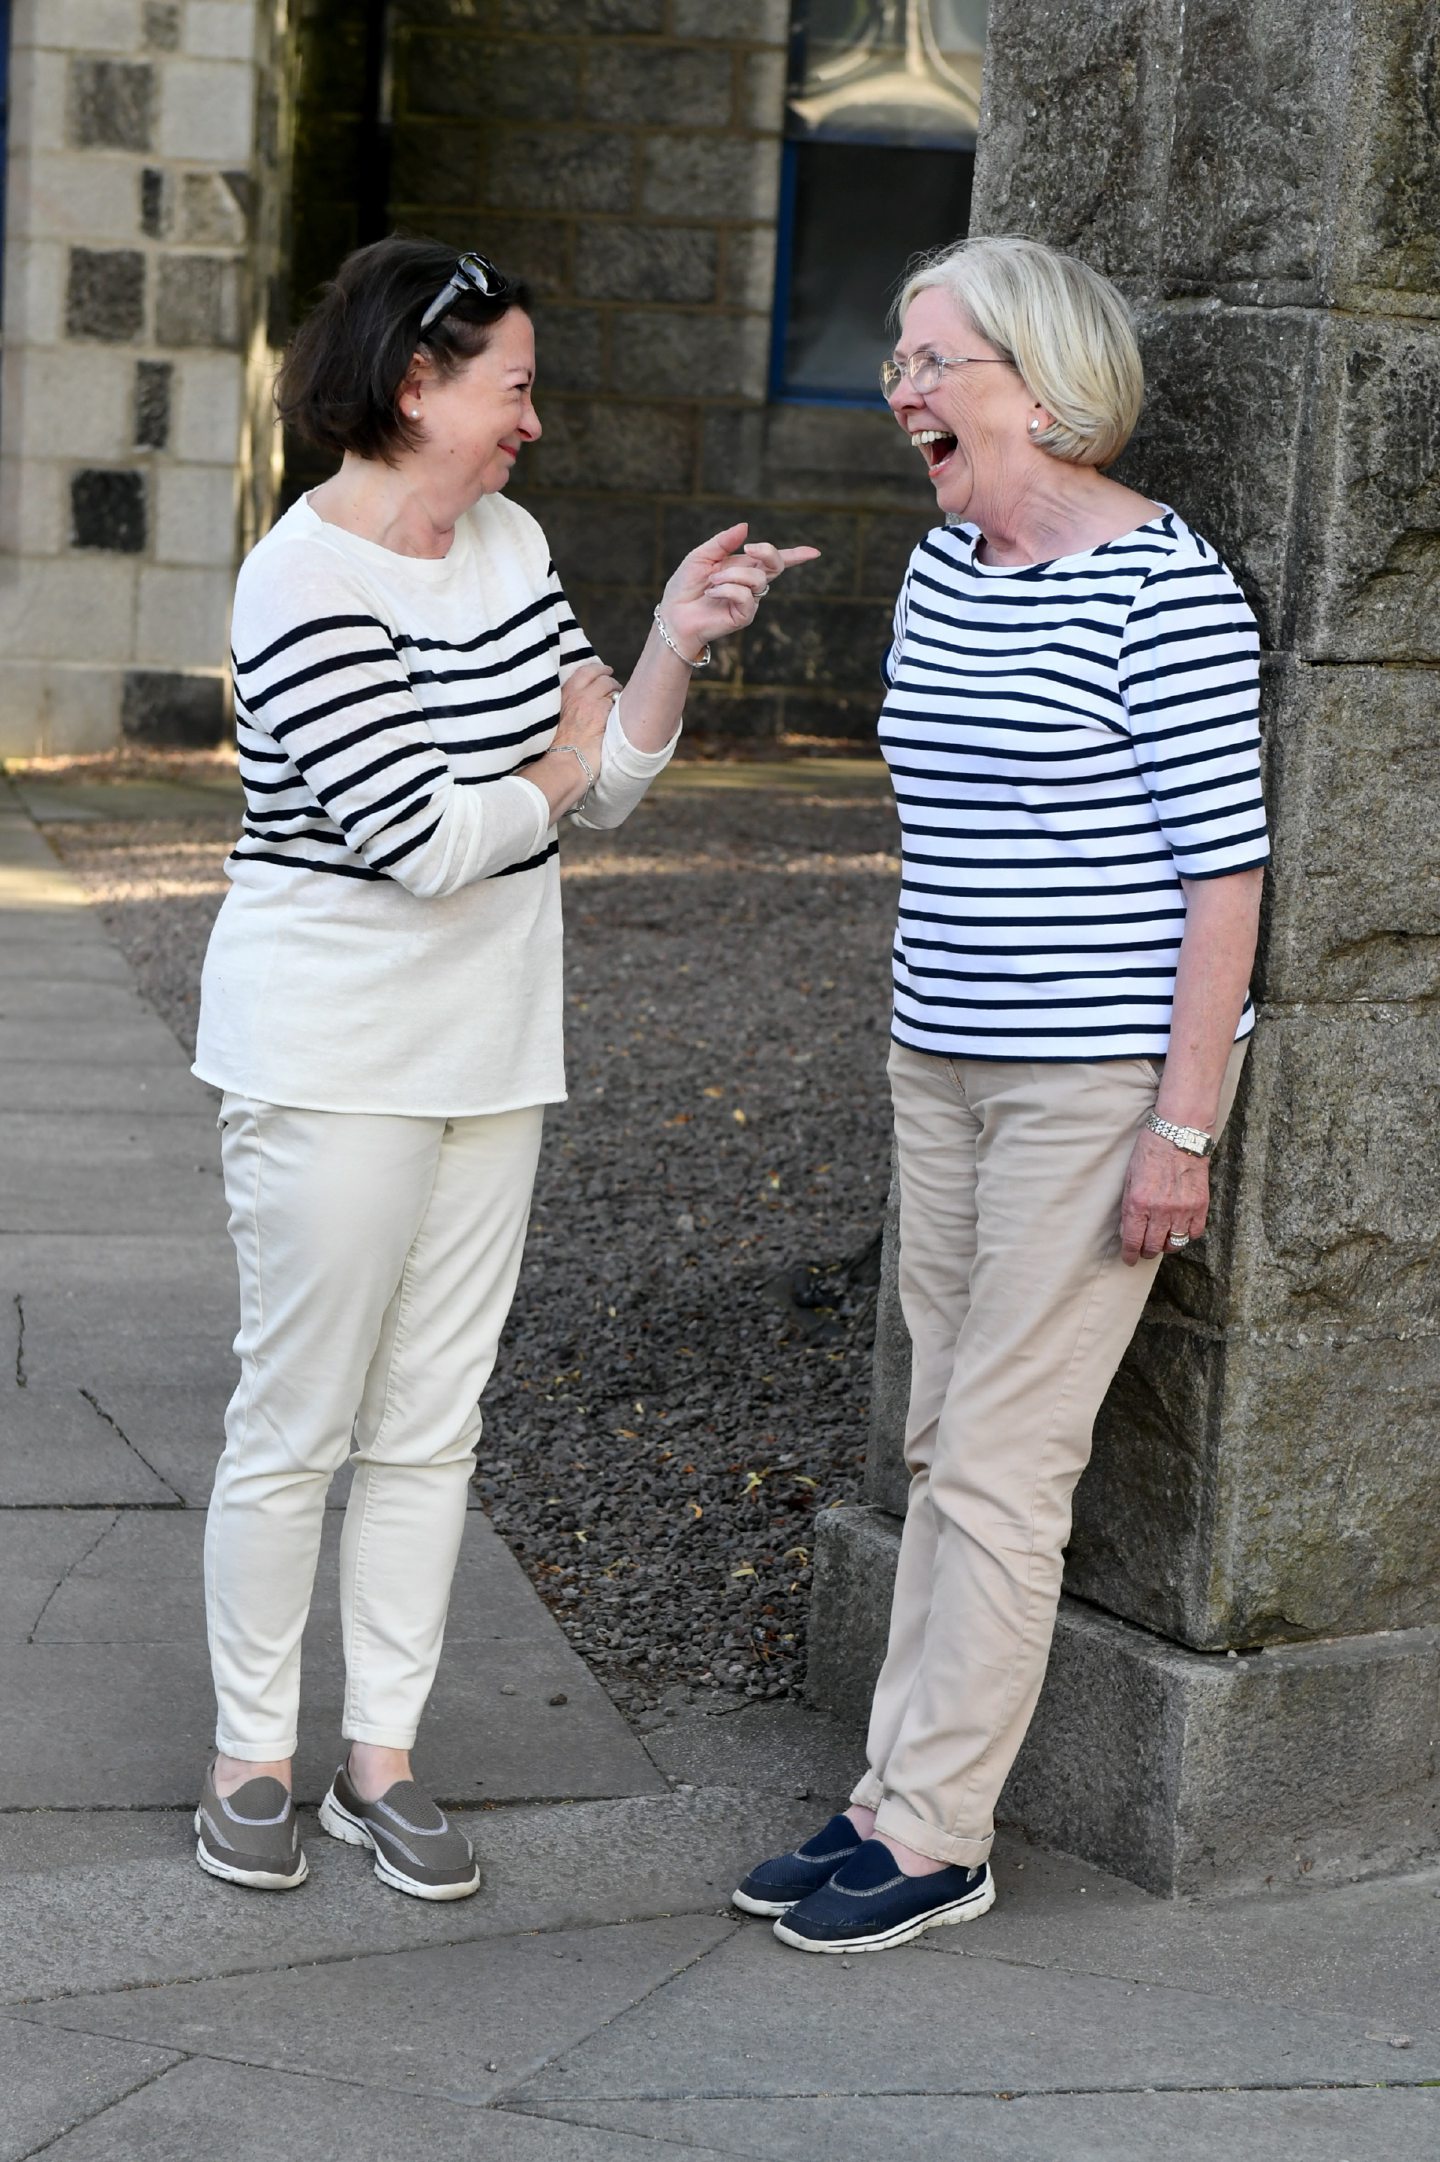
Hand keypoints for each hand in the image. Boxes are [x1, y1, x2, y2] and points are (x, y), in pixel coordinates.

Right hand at [530, 660, 615, 818]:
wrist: (563, 765)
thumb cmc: (558, 751)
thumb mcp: (556, 721)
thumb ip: (569, 708)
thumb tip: (580, 706)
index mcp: (563, 695)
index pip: (584, 671)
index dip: (597, 669)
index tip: (605, 671)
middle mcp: (577, 695)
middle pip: (601, 676)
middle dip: (611, 679)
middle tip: (616, 687)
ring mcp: (590, 704)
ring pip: (612, 687)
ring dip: (618, 693)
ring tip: (620, 702)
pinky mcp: (602, 715)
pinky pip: (617, 703)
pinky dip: (621, 707)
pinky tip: (622, 715)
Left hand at [659, 522, 820, 656]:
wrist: (674, 616)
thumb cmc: (685, 587)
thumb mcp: (701, 556)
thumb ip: (723, 541)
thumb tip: (746, 527)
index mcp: (743, 567)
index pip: (774, 561)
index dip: (796, 555)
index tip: (815, 552)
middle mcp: (750, 584)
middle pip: (776, 564)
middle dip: (768, 551)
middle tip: (749, 548)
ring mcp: (749, 601)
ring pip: (757, 579)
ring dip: (732, 575)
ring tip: (711, 583)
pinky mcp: (744, 616)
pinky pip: (744, 596)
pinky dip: (726, 590)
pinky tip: (711, 595)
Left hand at [1119, 1128, 1210, 1266]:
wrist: (1179, 1134)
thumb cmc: (1150, 1152)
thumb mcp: (1129, 1177)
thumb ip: (1129, 1206)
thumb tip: (1128, 1230)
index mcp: (1138, 1203)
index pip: (1132, 1240)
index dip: (1130, 1255)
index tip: (1129, 1260)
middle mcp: (1160, 1210)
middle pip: (1153, 1246)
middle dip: (1147, 1252)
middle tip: (1145, 1250)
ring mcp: (1182, 1209)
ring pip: (1175, 1244)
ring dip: (1167, 1245)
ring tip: (1162, 1240)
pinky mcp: (1200, 1205)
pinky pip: (1194, 1233)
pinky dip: (1186, 1234)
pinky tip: (1180, 1228)